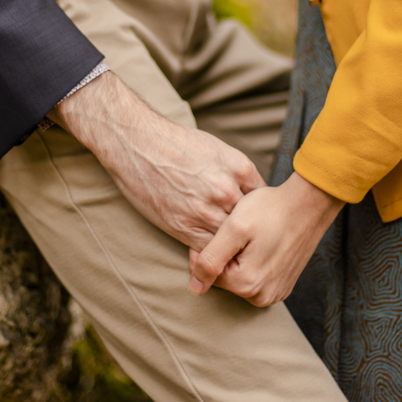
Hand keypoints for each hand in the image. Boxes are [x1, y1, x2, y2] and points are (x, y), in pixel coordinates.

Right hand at [49, 71, 264, 250]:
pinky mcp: (184, 227)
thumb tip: (249, 192)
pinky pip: (207, 251)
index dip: (260, 210)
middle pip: (250, 223)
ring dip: (231, 249)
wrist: (138, 144)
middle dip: (251, 233)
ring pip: (230, 241)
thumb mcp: (216, 148)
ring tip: (234, 257)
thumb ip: (237, 171)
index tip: (257, 218)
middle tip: (251, 243)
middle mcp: (227, 191)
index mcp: (239, 168)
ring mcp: (206, 211)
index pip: (263, 198)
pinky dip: (210, 256)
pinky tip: (212, 258)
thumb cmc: (175, 142)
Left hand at [188, 171, 342, 305]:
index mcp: (247, 284)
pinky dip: (254, 261)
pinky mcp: (283, 284)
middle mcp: (263, 296)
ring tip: (252, 235)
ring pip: (240, 277)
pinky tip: (262, 243)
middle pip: (225, 278)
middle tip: (239, 230)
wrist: (309, 204)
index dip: (208, 248)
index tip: (221, 228)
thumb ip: (210, 260)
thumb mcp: (234, 228)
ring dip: (240, 257)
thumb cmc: (270, 210)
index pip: (208, 273)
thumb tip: (195, 289)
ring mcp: (276, 292)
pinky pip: (257, 276)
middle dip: (226, 254)